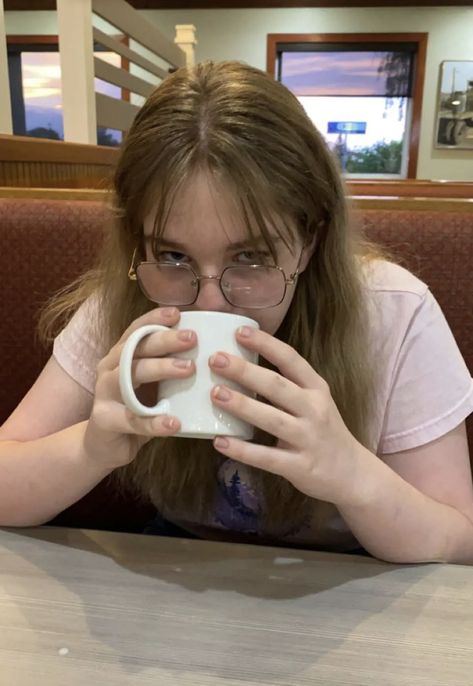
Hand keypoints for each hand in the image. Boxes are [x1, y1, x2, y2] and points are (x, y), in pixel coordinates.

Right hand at [83, 307, 195, 468]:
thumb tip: (210, 349)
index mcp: (119, 356)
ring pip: (130, 376)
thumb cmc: (134, 409)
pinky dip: (155, 422)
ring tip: (189, 369)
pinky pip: (133, 420)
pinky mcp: (105, 421)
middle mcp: (109, 369)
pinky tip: (174, 423)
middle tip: (192, 338)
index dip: (154, 320)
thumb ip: (169, 367)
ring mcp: (104, 394)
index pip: (136, 331)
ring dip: (160, 369)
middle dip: (164, 340)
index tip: (178, 313)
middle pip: (135, 348)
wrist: (102, 446)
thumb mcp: (151, 385)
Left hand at [209, 326, 364, 506]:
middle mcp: (314, 410)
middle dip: (245, 371)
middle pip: (277, 386)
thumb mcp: (314, 401)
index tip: (240, 331)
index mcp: (316, 389)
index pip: (291, 360)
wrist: (352, 474)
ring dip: (242, 406)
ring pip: (271, 419)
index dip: (266, 344)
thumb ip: (286, 386)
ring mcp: (308, 439)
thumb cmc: (324, 431)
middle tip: (216, 360)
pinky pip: (267, 458)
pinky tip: (220, 442)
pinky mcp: (300, 467)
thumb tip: (241, 364)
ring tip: (215, 394)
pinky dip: (242, 450)